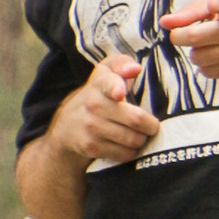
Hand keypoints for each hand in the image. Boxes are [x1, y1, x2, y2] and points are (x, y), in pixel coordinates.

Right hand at [57, 52, 162, 167]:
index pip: (108, 82)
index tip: (119, 93)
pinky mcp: (91, 147)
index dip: (115, 87)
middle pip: (136, 119)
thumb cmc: (99, 95)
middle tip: (151, 125)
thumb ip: (122, 64)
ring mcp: (91, 127)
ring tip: (138, 134)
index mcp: (100, 82)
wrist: (67, 127)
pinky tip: (126, 144)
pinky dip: (131, 151)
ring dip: (142, 139)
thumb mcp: (107, 73)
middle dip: (150, 125)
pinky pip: (125, 154)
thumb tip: (135, 68)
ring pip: (133, 139)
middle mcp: (93, 104)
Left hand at [163, 0, 218, 81]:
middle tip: (181, 34)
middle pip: (196, 37)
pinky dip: (206, 65)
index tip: (215, 3)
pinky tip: (217, 55)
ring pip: (199, 58)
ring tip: (205, 45)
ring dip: (195, 52)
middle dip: (181, 36)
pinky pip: (210, 72)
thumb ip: (195, 9)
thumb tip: (165, 22)